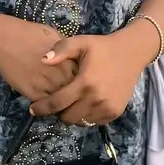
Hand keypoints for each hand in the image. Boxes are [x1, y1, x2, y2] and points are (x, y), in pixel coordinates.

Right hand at [0, 15, 77, 101]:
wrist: (3, 40)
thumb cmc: (28, 33)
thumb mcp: (54, 35)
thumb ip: (66, 50)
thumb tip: (75, 59)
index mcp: (68, 60)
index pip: (83, 78)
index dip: (82, 81)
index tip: (80, 82)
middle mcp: (60, 74)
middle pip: (75, 92)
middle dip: (75, 95)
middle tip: (72, 96)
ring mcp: (47, 85)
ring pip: (62, 102)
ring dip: (63, 104)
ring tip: (61, 102)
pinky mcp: (33, 93)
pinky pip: (46, 105)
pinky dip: (48, 106)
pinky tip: (47, 103)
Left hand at [29, 33, 143, 125]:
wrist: (130, 53)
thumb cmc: (102, 47)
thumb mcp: (80, 42)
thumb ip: (60, 50)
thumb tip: (42, 60)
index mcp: (84, 83)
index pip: (57, 103)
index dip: (42, 108)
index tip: (32, 109)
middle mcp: (96, 99)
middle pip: (67, 117)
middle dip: (57, 112)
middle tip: (55, 103)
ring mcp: (107, 108)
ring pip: (80, 122)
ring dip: (72, 116)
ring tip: (69, 104)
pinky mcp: (115, 112)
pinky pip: (94, 122)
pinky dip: (86, 117)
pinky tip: (83, 104)